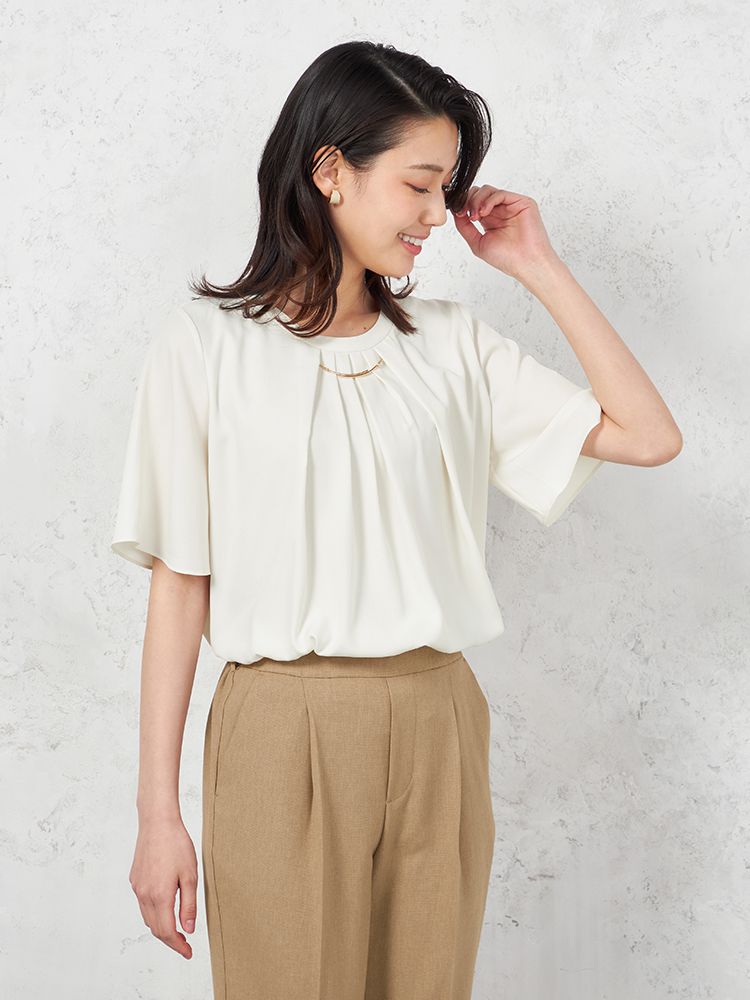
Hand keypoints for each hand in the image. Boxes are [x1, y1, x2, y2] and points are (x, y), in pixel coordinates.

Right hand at [129, 816, 198, 958]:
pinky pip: (143, 904)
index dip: (178, 946)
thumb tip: (189, 929)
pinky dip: (154, 913)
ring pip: (148, 918)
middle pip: (156, 929)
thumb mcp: (190, 875)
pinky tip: (165, 907)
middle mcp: (145, 895)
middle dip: (171, 940)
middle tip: (185, 944)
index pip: (167, 932)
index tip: (188, 952)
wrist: (157, 822)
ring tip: (177, 928)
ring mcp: (138, 888)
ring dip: (162, 927)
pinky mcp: (135, 880)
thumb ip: (189, 905)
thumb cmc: (177, 845)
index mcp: (160, 896)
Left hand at [451, 185, 558, 278]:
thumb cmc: (507, 258)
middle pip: (479, 193)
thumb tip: (456, 213)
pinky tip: (484, 212)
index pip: (473, 203)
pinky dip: (489, 200)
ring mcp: (510, 206)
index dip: (463, 205)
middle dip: (468, 201)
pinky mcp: (521, 202)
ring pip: (488, 190)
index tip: (457, 213)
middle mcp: (500, 211)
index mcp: (490, 220)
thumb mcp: (477, 243)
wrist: (526, 263)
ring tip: (476, 216)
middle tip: (466, 214)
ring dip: (477, 201)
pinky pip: (500, 193)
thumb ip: (465, 227)